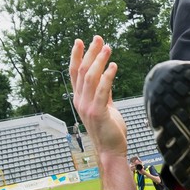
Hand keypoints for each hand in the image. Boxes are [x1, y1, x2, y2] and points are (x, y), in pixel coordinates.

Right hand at [69, 36, 127, 155]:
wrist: (111, 150)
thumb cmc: (109, 130)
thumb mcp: (105, 107)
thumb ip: (103, 92)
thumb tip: (106, 77)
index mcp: (80, 98)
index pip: (75, 73)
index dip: (77, 56)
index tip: (81, 41)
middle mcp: (80, 100)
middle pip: (82, 71)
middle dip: (89, 53)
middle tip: (97, 38)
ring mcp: (87, 107)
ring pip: (90, 77)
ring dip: (99, 61)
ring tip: (107, 47)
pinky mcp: (98, 112)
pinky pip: (102, 91)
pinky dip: (107, 76)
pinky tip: (113, 66)